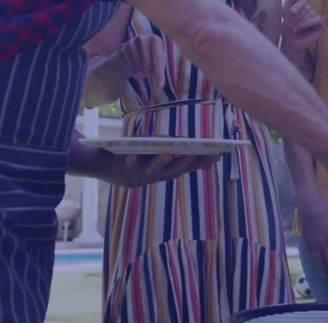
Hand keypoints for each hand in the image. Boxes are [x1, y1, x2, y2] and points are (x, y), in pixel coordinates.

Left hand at [99, 152, 218, 186]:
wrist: (111, 168)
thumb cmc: (142, 159)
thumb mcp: (165, 160)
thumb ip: (183, 158)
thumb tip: (210, 159)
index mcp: (168, 170)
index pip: (189, 167)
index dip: (202, 162)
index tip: (216, 155)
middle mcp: (157, 175)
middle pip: (174, 170)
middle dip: (184, 162)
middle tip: (195, 153)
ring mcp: (142, 174)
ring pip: (153, 170)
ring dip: (160, 162)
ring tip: (168, 153)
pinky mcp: (126, 169)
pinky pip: (129, 164)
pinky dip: (131, 159)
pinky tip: (133, 152)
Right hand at [117, 34, 167, 88]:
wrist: (134, 49)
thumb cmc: (152, 56)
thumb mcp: (159, 60)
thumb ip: (160, 71)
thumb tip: (159, 85)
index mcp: (155, 40)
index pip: (157, 61)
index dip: (159, 74)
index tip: (161, 86)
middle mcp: (141, 39)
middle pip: (146, 66)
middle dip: (148, 72)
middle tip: (147, 69)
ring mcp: (129, 44)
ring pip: (137, 69)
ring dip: (140, 73)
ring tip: (141, 66)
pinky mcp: (121, 50)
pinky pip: (128, 68)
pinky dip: (132, 71)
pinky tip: (133, 65)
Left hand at [281, 0, 323, 57]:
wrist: (291, 42)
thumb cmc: (288, 28)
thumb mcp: (288, 13)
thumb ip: (294, 0)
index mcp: (302, 6)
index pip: (302, 0)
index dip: (297, 5)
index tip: (291, 12)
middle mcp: (310, 10)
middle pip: (306, 7)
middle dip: (297, 17)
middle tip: (292, 26)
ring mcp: (316, 17)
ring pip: (311, 13)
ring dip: (301, 22)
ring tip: (296, 29)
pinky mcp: (321, 25)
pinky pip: (317, 19)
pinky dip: (308, 23)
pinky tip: (303, 28)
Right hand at [298, 195, 327, 281]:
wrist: (309, 206)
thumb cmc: (324, 210)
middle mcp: (324, 243)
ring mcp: (314, 244)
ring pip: (319, 261)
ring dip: (323, 269)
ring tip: (325, 276)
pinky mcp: (307, 242)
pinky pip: (311, 254)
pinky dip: (314, 260)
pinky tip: (315, 263)